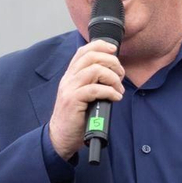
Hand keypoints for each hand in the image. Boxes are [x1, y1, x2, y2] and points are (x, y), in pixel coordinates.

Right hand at [48, 40, 126, 159]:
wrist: (61, 136)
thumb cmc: (75, 116)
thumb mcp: (82, 94)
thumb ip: (91, 82)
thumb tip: (113, 73)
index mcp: (71, 74)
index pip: (83, 51)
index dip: (100, 46)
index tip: (114, 50)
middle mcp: (69, 78)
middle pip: (91, 57)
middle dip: (111, 62)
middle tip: (120, 75)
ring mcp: (70, 89)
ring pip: (94, 70)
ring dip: (112, 78)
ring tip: (118, 90)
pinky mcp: (73, 101)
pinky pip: (95, 89)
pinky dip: (110, 91)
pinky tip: (115, 97)